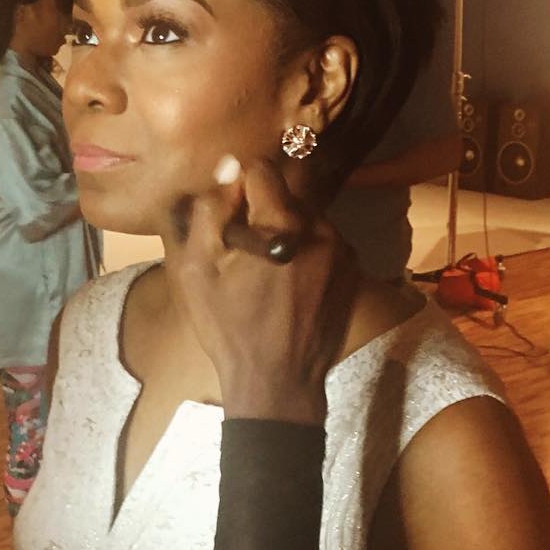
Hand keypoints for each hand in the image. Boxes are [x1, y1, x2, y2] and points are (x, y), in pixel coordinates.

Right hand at [167, 158, 356, 423]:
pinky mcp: (353, 272)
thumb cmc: (229, 327)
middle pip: (287, 196)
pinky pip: (324, 244)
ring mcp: (343, 251)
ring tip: (267, 274)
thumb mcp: (196, 268)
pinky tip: (289, 287)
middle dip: (264, 213)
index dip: (238, 190)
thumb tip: (229, 168)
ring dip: (286, 233)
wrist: (277, 382)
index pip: (262, 170)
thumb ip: (210, 209)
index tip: (229, 219)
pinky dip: (306, 254)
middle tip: (244, 252)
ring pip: (306, 220)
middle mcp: (322, 228)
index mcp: (283, 223)